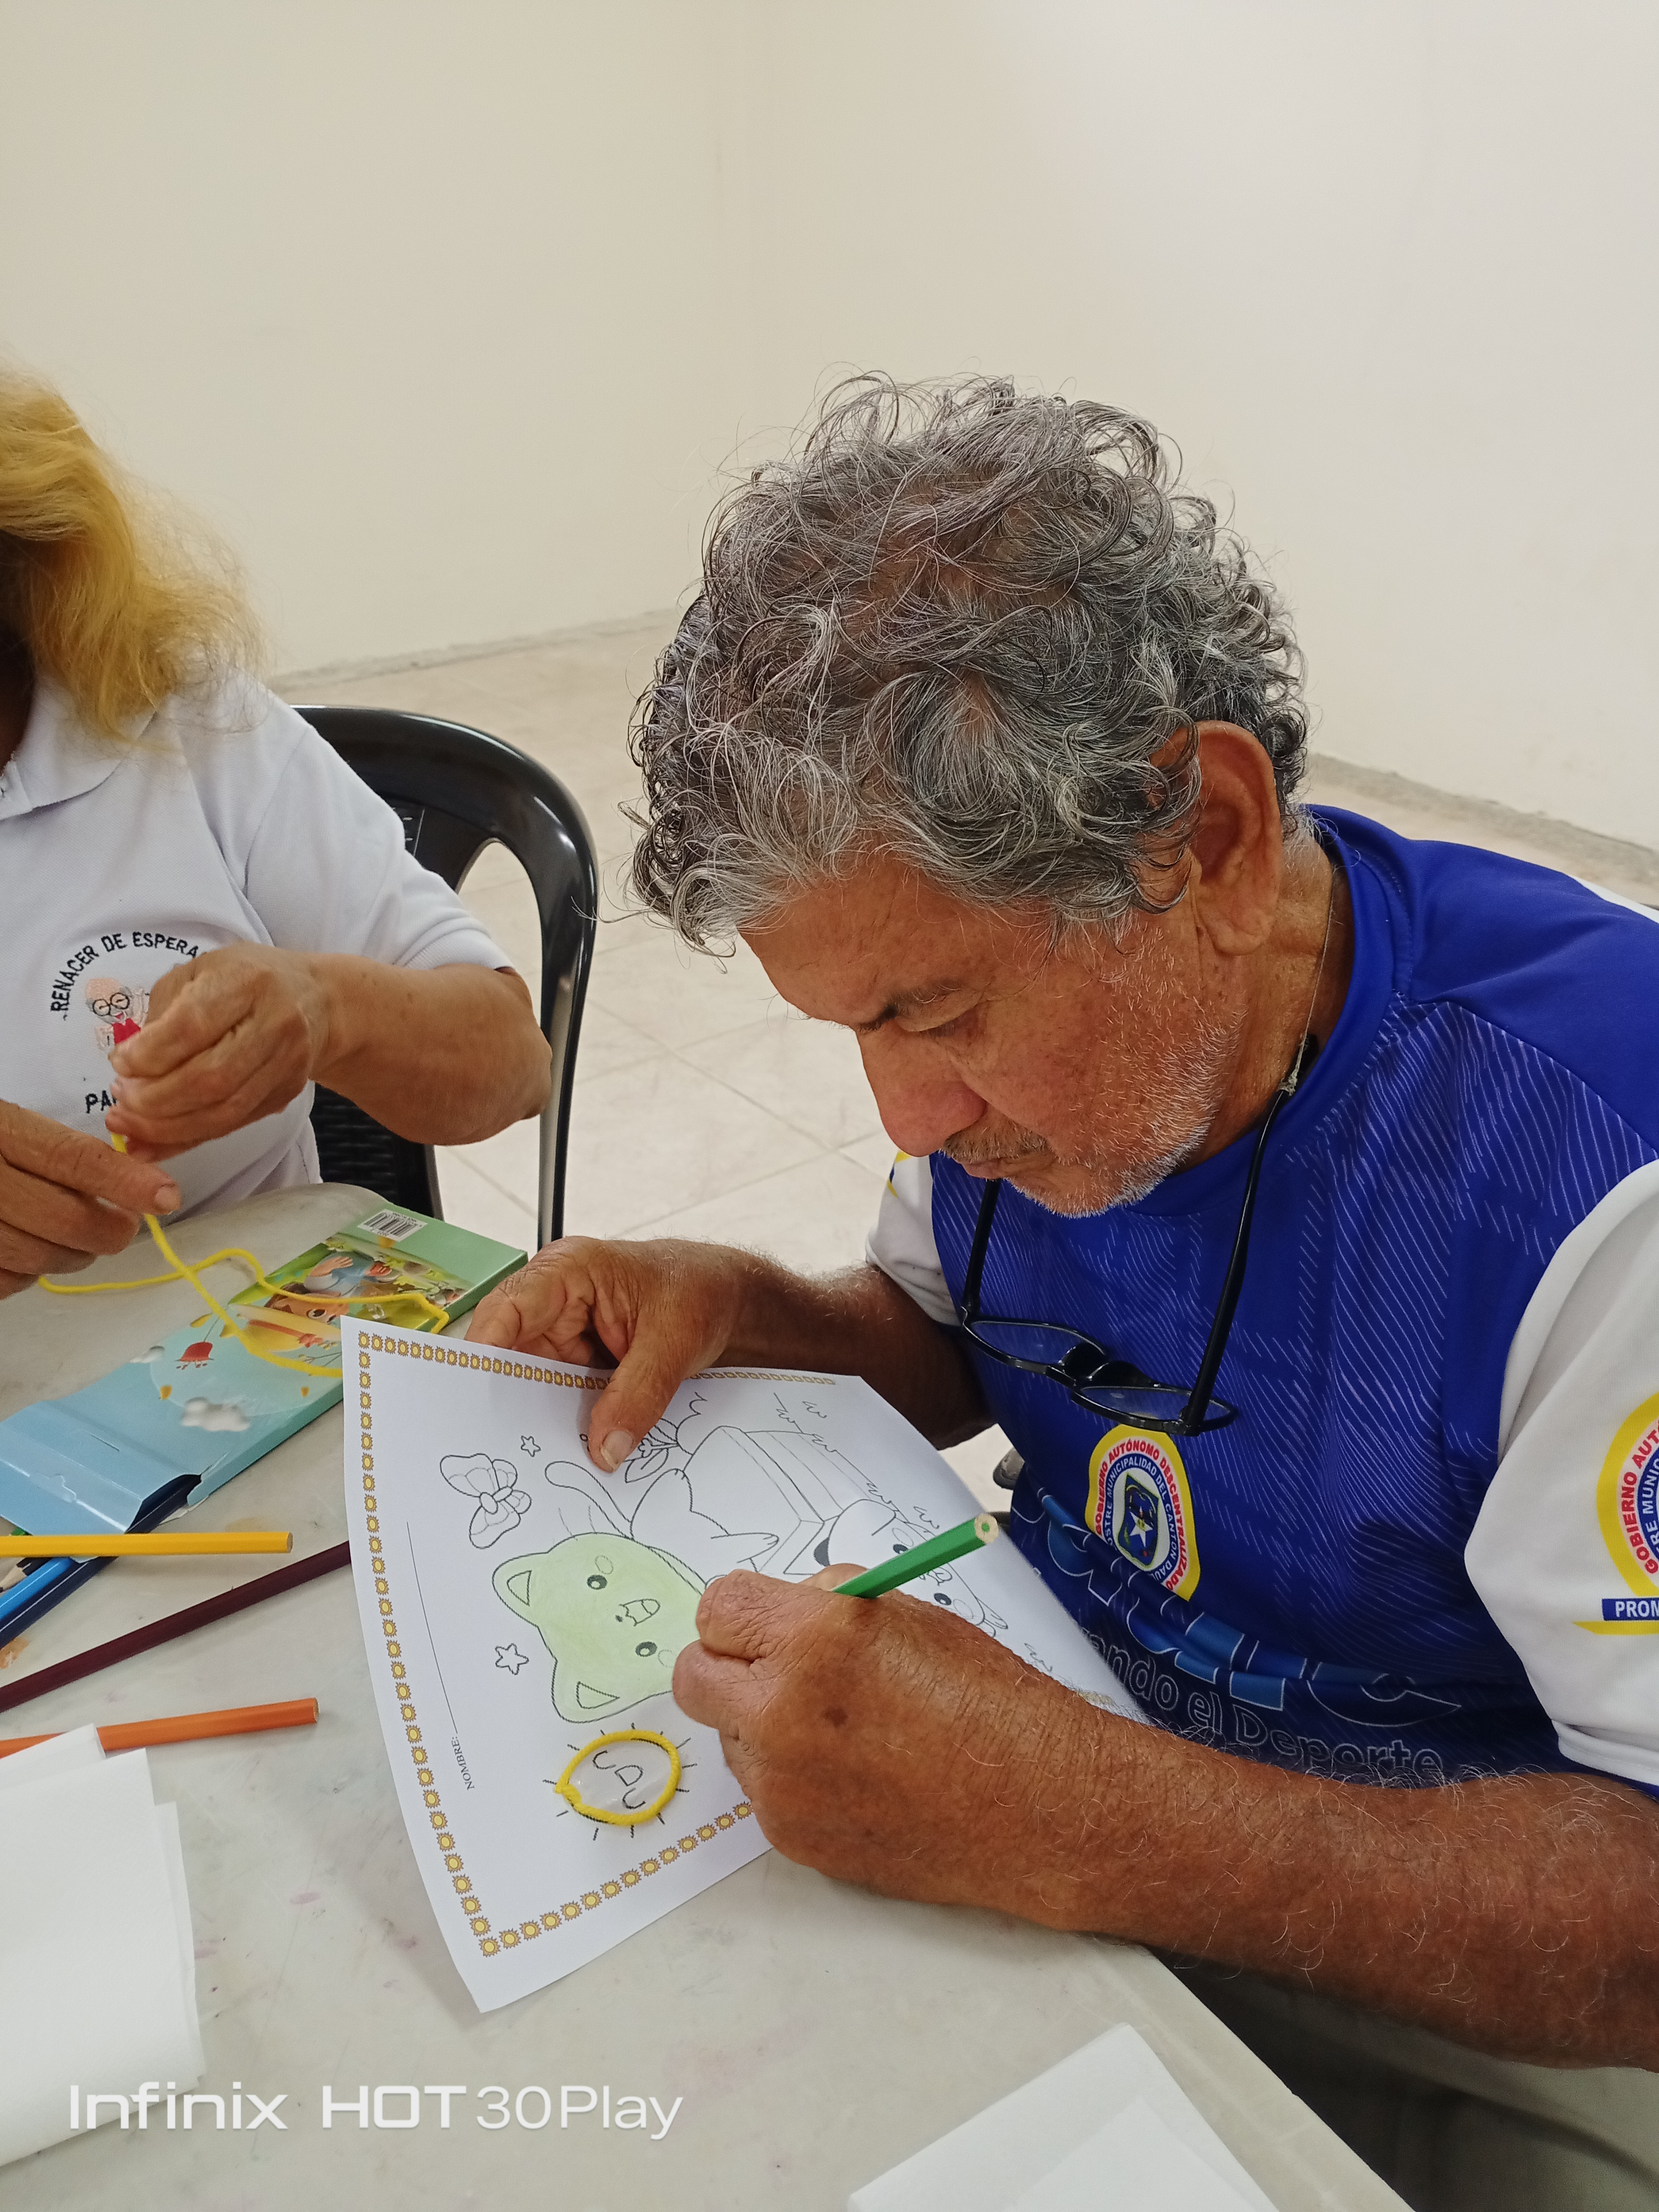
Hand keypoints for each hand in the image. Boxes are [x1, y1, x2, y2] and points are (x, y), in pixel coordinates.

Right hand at [0, 1099, 180, 1296]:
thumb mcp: (5, 1126)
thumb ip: (52, 1150)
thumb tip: (130, 1181)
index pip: (70, 1157)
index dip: (124, 1181)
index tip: (167, 1197)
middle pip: (62, 1219)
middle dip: (106, 1231)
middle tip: (122, 1226)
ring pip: (36, 1259)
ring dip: (70, 1256)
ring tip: (76, 1240)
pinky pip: (5, 1282)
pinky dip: (25, 1275)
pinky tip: (25, 1253)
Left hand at [105, 944, 329, 1159]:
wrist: (317, 1000)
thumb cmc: (244, 980)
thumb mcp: (198, 973)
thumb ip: (163, 1015)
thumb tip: (127, 1068)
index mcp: (247, 981)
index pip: (193, 1026)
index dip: (149, 1054)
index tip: (120, 1063)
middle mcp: (275, 1024)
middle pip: (211, 1079)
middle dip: (154, 1099)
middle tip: (120, 1097)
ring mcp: (286, 1065)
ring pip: (223, 1112)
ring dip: (166, 1127)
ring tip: (127, 1121)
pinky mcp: (285, 1096)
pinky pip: (230, 1127)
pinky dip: (185, 1140)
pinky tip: (149, 1142)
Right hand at [467, 1237, 750, 1469]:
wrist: (726, 1300)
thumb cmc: (699, 1292)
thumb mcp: (673, 1342)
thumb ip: (638, 1395)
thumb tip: (603, 1451)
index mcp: (567, 1271)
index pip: (507, 1309)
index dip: (486, 1351)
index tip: (477, 1399)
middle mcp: (553, 1302)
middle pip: (510, 1354)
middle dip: (508, 1401)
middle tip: (504, 1450)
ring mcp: (562, 1335)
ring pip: (531, 1384)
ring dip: (536, 1419)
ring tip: (537, 1460)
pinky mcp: (575, 1363)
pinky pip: (558, 1397)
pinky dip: (563, 1423)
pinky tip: (567, 1452)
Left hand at [672, 1568, 1116, 1924]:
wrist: (1036, 1805)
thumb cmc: (988, 1701)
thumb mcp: (907, 1614)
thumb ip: (829, 1603)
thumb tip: (781, 1610)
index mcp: (812, 1640)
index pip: (717, 1607)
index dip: (743, 1612)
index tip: (765, 1622)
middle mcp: (779, 1712)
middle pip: (694, 1675)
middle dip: (730, 1664)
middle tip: (780, 1670)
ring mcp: (779, 1783)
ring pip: (728, 1736)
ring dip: (762, 1725)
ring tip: (843, 1731)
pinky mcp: (789, 1836)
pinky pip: (761, 1790)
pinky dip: (791, 1777)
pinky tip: (856, 1776)